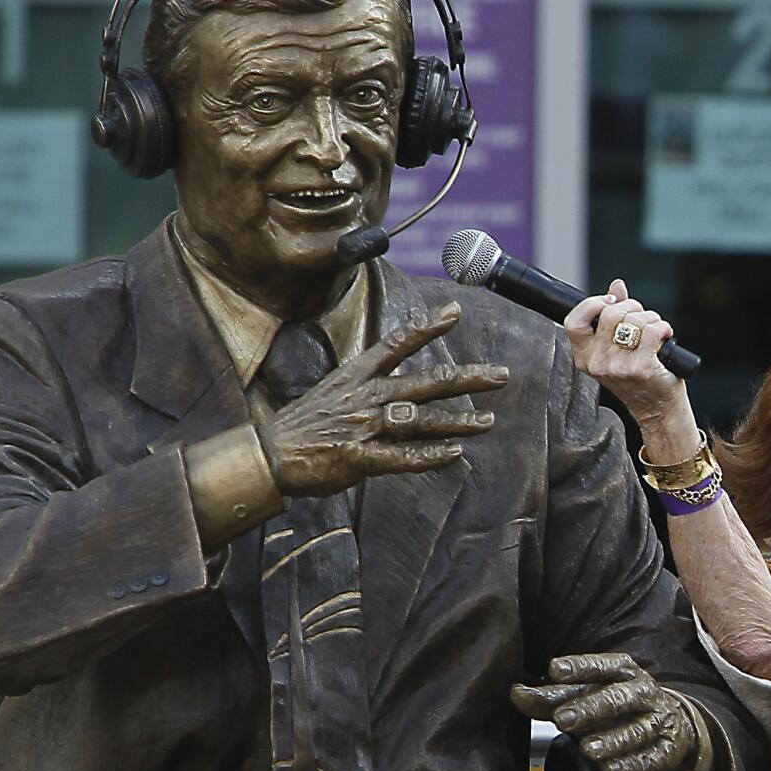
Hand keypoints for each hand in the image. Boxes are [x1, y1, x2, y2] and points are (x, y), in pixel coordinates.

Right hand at [259, 301, 507, 496]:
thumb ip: (367, 385)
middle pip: (425, 383)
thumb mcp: (334, 390)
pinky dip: (431, 456)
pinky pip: (403, 457)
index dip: (428, 326)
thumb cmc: (304, 424)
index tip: (456, 311)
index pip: (397, 343)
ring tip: (487, 422)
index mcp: (356, 375)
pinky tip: (455, 455)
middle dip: (467, 378)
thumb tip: (396, 380)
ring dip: (458, 422)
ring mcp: (364, 427)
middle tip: (501, 375)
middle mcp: (365, 397)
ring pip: (422, 421)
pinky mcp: (360, 459)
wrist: (269, 454)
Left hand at [510, 653, 700, 770]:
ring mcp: (658, 720)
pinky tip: (611, 770)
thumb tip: (514, 692)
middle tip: (562, 719)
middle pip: (618, 697)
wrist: (667, 727)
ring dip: (613, 740)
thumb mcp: (583, 697)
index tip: (554, 669)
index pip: (602, 665)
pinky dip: (632, 765)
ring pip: (637, 729)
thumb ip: (549, 697)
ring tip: (586, 750)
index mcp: (622, 670)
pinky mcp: (668, 749)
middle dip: (590, 707)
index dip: (580, 666)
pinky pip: (652, 757)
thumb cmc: (614, 706)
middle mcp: (643, 691)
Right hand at [563, 279, 683, 430]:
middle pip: (611, 314)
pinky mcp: (640, 368)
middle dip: (632, 307)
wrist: (657, 409)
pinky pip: (652, 330)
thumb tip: (617, 287)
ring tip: (656, 330)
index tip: (610, 301)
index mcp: (584, 358)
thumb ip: (613, 316)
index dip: (592, 304)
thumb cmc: (638, 379)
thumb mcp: (617, 349)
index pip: (574, 321)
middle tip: (642, 317)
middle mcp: (596, 363)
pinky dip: (663, 327)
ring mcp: (618, 367)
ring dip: (651, 318)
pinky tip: (665, 335)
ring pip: (634, 321)